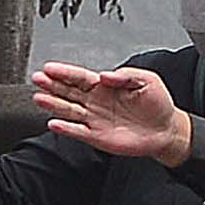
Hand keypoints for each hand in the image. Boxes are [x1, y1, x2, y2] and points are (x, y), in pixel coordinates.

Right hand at [26, 60, 192, 164]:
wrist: (166, 129)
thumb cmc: (157, 103)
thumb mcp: (146, 80)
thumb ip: (125, 75)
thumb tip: (105, 75)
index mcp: (105, 86)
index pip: (79, 77)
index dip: (64, 72)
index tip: (49, 68)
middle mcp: (95, 101)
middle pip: (68, 91)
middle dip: (52, 85)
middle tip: (38, 79)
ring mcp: (94, 119)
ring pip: (68, 110)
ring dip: (53, 104)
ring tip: (39, 98)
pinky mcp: (97, 136)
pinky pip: (77, 131)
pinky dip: (65, 128)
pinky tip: (54, 123)